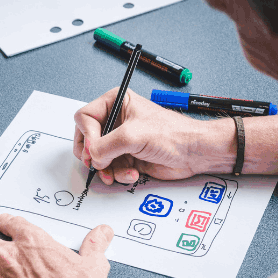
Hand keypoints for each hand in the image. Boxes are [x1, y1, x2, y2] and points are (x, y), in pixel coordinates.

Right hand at [73, 89, 234, 183]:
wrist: (193, 153)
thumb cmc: (172, 134)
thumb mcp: (133, 135)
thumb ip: (106, 146)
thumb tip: (92, 156)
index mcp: (116, 103)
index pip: (85, 117)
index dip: (87, 135)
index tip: (95, 149)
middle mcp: (116, 121)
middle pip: (88, 139)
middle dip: (93, 155)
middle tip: (98, 164)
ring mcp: (122, 141)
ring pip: (99, 158)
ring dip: (107, 169)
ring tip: (117, 172)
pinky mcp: (129, 158)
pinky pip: (112, 169)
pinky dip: (120, 174)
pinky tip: (133, 173)